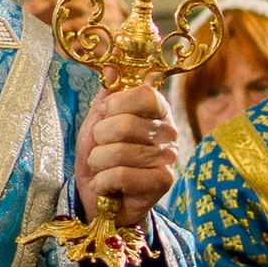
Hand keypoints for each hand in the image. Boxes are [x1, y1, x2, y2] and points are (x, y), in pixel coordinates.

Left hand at [76, 82, 178, 231]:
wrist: (99, 197)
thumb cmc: (101, 156)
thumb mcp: (98, 121)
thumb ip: (107, 96)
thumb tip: (111, 69)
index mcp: (157, 110)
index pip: (145, 94)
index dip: (116, 104)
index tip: (104, 115)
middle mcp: (169, 131)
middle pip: (125, 124)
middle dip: (99, 139)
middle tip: (100, 149)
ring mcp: (169, 158)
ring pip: (119, 152)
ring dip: (98, 162)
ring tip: (102, 168)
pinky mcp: (164, 182)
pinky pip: (122, 175)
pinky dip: (103, 182)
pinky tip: (107, 185)